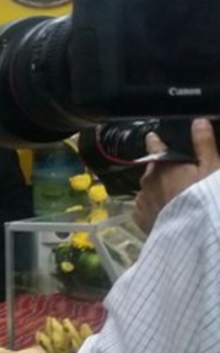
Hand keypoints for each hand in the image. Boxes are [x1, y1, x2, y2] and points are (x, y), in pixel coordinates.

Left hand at [134, 118, 219, 233]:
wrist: (194, 232)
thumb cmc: (204, 196)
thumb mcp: (212, 168)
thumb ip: (204, 144)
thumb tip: (198, 121)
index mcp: (163, 164)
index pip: (155, 146)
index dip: (155, 141)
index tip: (151, 136)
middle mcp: (146, 179)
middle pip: (153, 170)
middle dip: (161, 171)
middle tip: (176, 177)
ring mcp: (141, 199)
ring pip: (148, 189)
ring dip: (157, 190)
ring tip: (173, 198)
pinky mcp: (139, 217)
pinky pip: (144, 207)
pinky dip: (153, 206)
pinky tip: (164, 211)